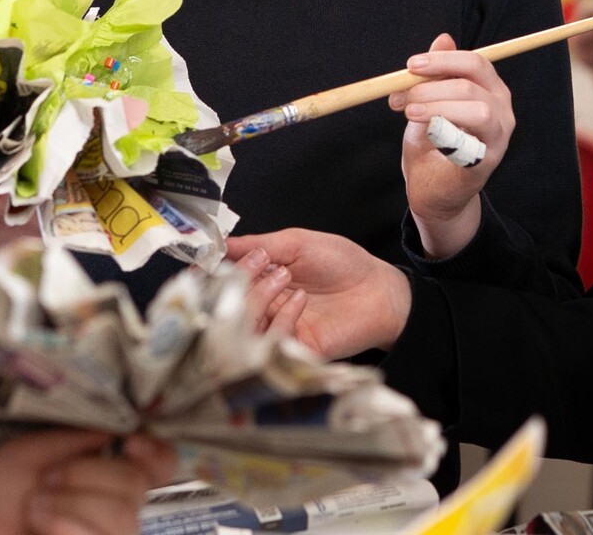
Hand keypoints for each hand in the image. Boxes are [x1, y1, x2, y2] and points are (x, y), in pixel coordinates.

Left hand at [0, 430, 176, 534]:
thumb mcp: (29, 453)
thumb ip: (75, 438)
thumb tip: (115, 430)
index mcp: (100, 478)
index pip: (157, 466)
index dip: (155, 454)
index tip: (130, 442)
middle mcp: (109, 511)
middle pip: (136, 486)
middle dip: (87, 477)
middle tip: (45, 482)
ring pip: (124, 516)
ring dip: (71, 505)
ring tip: (35, 510)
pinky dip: (69, 526)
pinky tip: (42, 529)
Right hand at [227, 229, 411, 360]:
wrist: (379, 291)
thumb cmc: (343, 264)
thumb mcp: (297, 243)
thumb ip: (258, 244)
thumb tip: (221, 244)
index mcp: (262, 278)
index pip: (224, 279)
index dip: (216, 270)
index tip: (213, 258)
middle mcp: (265, 305)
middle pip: (229, 302)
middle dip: (241, 278)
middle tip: (264, 263)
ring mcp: (277, 328)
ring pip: (245, 324)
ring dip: (259, 297)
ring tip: (284, 278)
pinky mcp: (294, 349)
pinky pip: (272, 341)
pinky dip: (282, 318)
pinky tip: (301, 301)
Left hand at [392, 33, 514, 258]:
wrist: (432, 189)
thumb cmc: (432, 142)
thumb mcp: (429, 101)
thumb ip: (437, 74)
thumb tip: (442, 38)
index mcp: (489, 89)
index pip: (475, 63)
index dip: (443, 60)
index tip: (411, 65)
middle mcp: (501, 109)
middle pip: (472, 83)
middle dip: (430, 86)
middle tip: (399, 96)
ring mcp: (499, 136)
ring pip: (478, 108)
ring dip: (438, 107)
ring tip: (410, 113)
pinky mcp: (488, 161)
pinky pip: (472, 141)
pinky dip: (445, 133)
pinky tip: (428, 136)